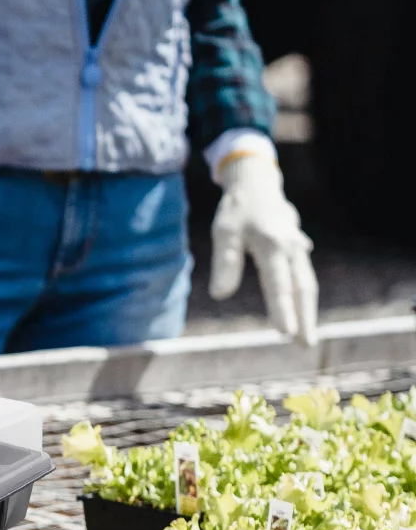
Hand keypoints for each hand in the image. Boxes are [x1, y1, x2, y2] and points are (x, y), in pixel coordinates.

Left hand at [209, 151, 317, 344]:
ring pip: (307, 284)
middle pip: (302, 289)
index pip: (278, 284)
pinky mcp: (298, 250)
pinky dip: (305, 297)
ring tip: (307, 337)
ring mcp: (298, 249)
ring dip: (308, 311)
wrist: (257, 183)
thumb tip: (220, 295)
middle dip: (304, 318)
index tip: (285, 333)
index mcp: (272, 245)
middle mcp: (291, 249)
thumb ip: (225, 263)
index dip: (282, 310)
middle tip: (305, 346)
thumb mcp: (224, 232)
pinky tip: (305, 313)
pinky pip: (305, 277)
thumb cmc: (237, 210)